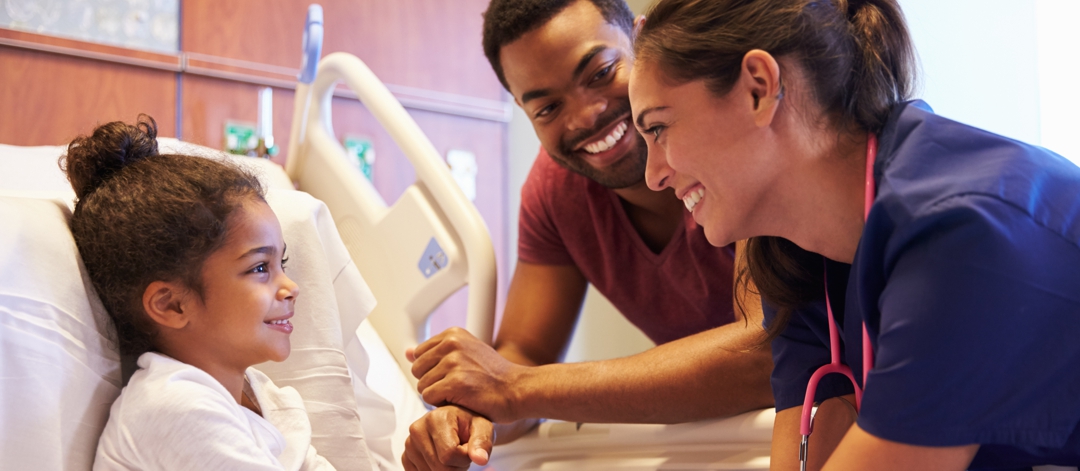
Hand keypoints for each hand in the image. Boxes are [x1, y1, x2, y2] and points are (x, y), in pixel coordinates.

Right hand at [402, 405, 493, 470]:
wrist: (458, 423)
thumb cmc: (471, 425)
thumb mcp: (483, 428)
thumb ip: (482, 442)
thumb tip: (480, 459)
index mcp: (436, 418)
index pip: (449, 455)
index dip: (464, 458)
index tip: (468, 448)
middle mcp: (418, 429)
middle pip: (439, 467)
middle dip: (456, 466)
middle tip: (460, 453)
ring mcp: (409, 443)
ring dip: (446, 470)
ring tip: (451, 454)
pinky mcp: (405, 456)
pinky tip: (440, 459)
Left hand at [407, 327, 525, 421]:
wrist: (517, 389)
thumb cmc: (494, 376)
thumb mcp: (465, 354)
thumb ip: (435, 352)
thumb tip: (408, 351)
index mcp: (453, 334)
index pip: (419, 354)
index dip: (433, 370)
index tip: (453, 374)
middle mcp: (452, 344)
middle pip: (417, 370)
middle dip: (432, 382)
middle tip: (456, 386)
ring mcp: (453, 362)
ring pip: (422, 386)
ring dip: (438, 395)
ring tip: (460, 392)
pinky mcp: (455, 382)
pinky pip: (429, 398)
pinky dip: (442, 404)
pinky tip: (461, 399)